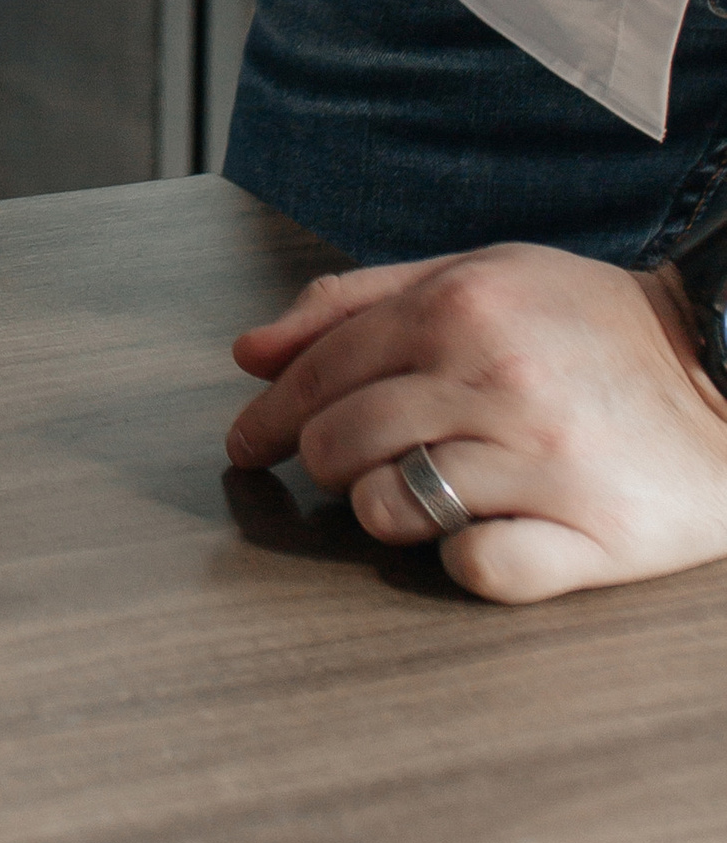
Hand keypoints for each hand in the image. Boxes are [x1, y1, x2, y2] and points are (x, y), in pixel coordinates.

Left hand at [225, 240, 726, 603]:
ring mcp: (545, 462)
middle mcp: (495, 380)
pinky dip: (464, 560)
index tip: (246, 445)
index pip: (321, 371)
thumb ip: (357, 301)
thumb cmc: (590, 326)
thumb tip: (249, 352)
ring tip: (414, 495)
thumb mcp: (479, 275)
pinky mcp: (596, 536)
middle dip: (324, 462)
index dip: (270, 414)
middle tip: (341, 469)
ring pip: (392, 508)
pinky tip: (481, 533)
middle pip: (342, 442)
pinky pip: (481, 568)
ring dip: (384, 510)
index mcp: (460, 309)